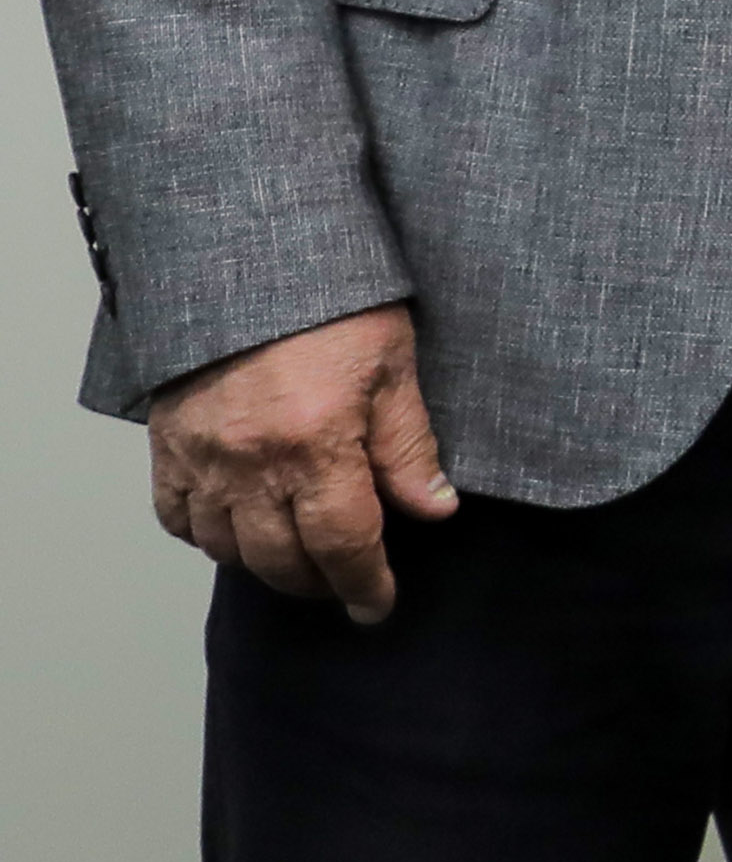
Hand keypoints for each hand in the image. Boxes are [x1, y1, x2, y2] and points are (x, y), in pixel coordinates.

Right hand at [146, 303, 462, 619]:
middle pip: (281, 560)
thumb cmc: (329, 300)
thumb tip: (434, 509)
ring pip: (225, 548)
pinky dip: (204, 535)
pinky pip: (175, 515)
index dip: (364, 586)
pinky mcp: (167, 442)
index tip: (377, 606)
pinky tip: (235, 531)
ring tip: (299, 560)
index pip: (344, 545)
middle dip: (320, 583)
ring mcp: (201, 456)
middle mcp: (251, 463)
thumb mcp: (393, 365)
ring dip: (264, 565)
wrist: (243, 255)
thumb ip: (410, 446)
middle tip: (346, 584)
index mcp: (316, 445)